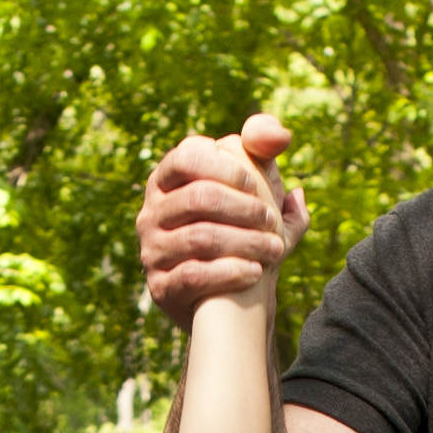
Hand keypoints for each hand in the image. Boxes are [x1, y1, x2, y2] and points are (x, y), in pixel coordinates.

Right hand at [136, 114, 299, 321]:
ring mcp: (152, 250)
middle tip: (273, 222)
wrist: (227, 295)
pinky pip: (193, 275)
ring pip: (200, 237)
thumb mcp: (256, 185)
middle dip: (244, 208)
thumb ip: (265, 149)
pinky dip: (231, 271)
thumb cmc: (241, 225)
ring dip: (247, 241)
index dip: (228, 168)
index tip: (257, 185)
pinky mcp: (160, 287)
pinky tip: (255, 271)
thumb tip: (281, 137)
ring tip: (276, 249)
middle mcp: (151, 212)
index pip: (188, 156)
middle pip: (198, 197)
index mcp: (167, 178)